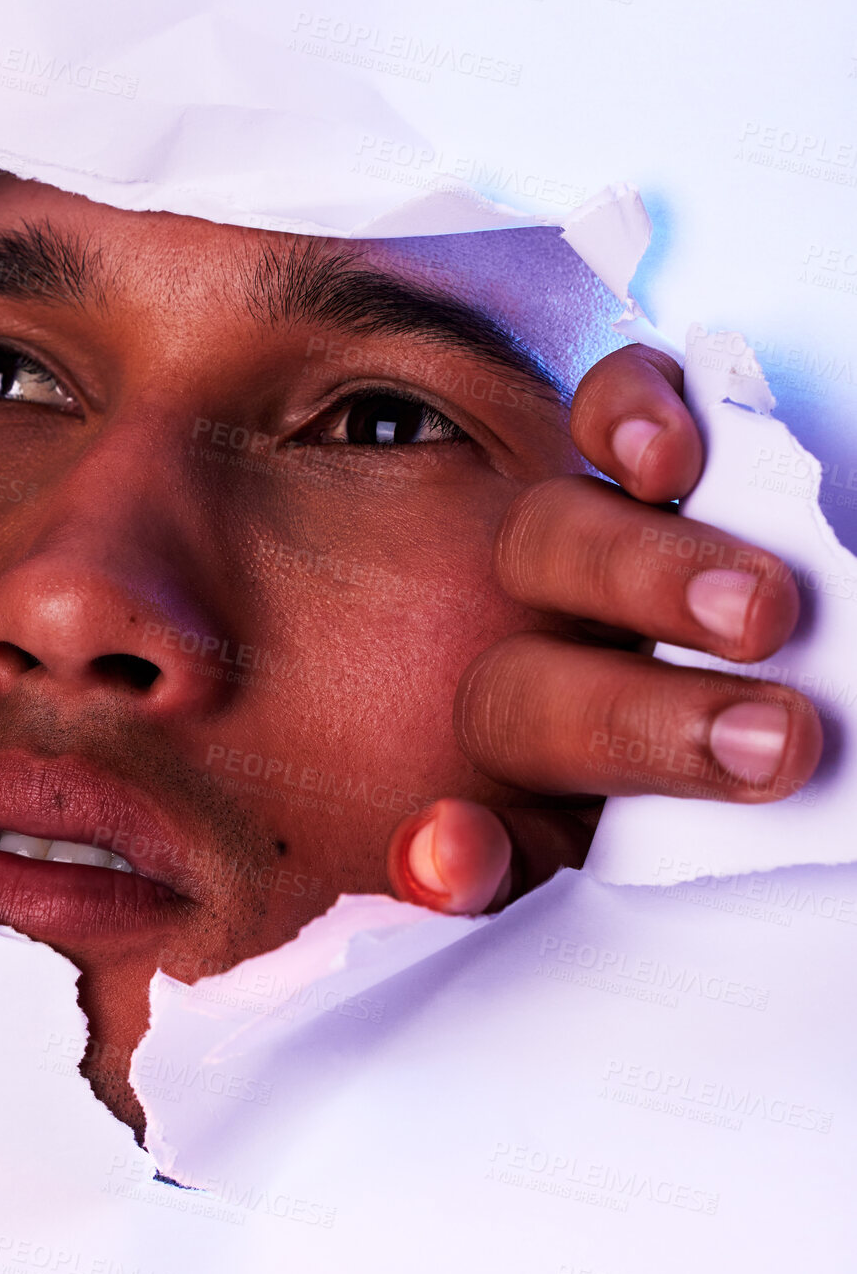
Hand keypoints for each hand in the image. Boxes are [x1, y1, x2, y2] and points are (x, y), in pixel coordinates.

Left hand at [387, 343, 821, 915]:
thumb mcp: (810, 806)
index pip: (496, 840)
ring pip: (542, 547)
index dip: (469, 857)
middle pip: (515, 696)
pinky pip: (597, 414)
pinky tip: (672, 460)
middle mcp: (568, 673)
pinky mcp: (649, 451)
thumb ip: (769, 829)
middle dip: (630, 724)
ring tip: (763, 613)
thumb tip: (780, 802)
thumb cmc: (849, 729)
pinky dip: (626, 421)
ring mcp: (596, 560)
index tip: (455, 860)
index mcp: (590, 796)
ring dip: (640, 580)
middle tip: (776, 744)